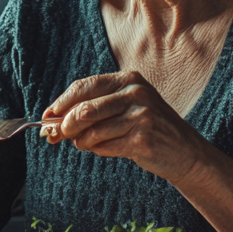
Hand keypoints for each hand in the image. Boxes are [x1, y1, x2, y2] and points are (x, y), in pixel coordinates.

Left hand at [42, 71, 206, 181]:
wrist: (184, 151)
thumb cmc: (147, 128)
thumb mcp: (123, 109)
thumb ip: (92, 110)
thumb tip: (52, 121)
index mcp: (128, 80)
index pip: (85, 86)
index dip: (62, 102)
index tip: (48, 115)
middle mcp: (135, 93)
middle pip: (84, 109)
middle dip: (66, 125)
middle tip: (58, 136)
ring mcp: (141, 115)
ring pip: (92, 131)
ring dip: (83, 142)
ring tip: (87, 144)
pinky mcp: (143, 138)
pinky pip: (105, 147)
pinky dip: (98, 151)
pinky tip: (106, 149)